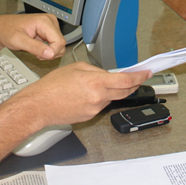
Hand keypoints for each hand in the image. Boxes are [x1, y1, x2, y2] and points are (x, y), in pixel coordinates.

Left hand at [0, 14, 65, 59]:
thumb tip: (50, 54)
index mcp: (45, 21)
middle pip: (61, 44)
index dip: (52, 53)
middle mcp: (50, 21)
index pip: (60, 41)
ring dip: (48, 52)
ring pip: (59, 45)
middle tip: (35, 54)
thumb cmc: (7, 31)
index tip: (39, 56)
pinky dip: (47, 50)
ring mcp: (51, 26)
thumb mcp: (18, 41)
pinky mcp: (49, 31)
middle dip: (49, 53)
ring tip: (35, 50)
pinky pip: (55, 45)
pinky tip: (37, 48)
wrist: (2, 27)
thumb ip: (35, 47)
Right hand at [21, 62, 151, 125]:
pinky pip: (100, 105)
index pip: (126, 80)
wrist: (39, 106)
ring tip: (95, 84)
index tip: (146, 73)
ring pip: (111, 98)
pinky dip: (99, 98)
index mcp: (96, 82)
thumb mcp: (76, 68)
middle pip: (124, 91)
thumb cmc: (52, 86)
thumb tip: (106, 74)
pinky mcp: (90, 116)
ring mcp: (95, 108)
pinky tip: (85, 94)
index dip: (139, 76)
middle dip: (132, 84)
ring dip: (112, 91)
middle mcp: (98, 97)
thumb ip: (95, 70)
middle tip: (136, 78)